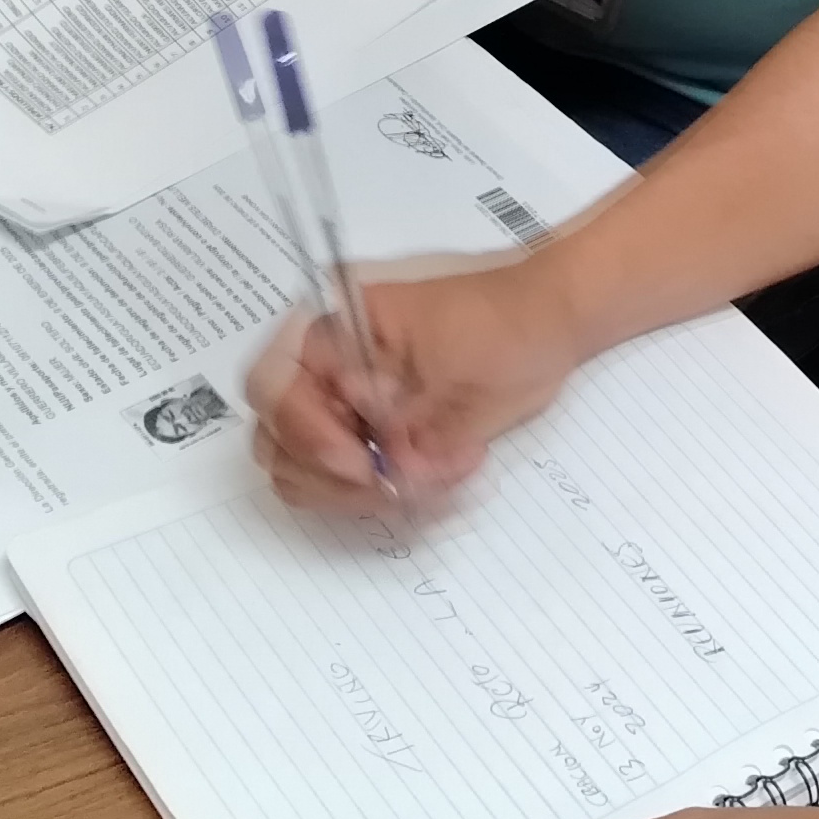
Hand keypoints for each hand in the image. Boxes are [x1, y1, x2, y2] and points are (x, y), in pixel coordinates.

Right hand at [248, 248, 584, 511]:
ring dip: (361, 493)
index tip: (366, 467)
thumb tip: (386, 474)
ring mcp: (336, 404)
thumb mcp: (466, 383)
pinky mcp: (360, 435)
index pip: (274, 389)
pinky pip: (341, 483)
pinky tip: (433, 478)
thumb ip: (418, 433)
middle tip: (404, 487)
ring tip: (432, 479)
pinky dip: (378, 494)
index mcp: (333, 328)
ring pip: (305, 473)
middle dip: (338, 478)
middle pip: (278, 441)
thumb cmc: (506, 330)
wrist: (545, 324)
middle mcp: (319, 367)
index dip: (310, 436)